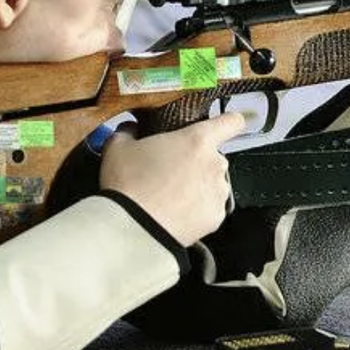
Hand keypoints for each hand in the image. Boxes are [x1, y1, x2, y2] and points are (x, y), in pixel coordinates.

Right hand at [99, 112, 243, 246]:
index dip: (228, 122)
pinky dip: (196, 211)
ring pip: (212, 184)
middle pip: (213, 157)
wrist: (131, 227)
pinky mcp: (216, 216)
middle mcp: (215, 164)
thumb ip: (128, 132)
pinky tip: (174, 213)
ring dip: (197, 188)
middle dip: (195, 163)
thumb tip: (129, 129)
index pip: (231, 122)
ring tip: (169, 197)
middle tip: (170, 173)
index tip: (225, 126)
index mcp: (197, 141)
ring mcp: (218, 191)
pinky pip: (209, 208)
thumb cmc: (128, 185)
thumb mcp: (118, 149)